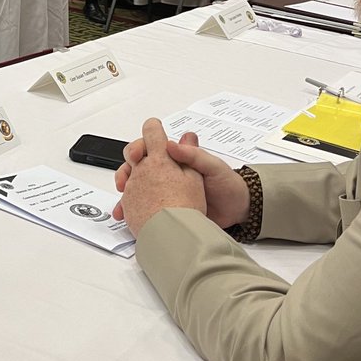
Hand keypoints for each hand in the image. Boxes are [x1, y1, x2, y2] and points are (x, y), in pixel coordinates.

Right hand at [114, 127, 249, 229]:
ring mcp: (163, 190)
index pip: (149, 146)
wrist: (238, 211)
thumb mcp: (213, 167)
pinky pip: (142, 207)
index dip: (138, 149)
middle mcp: (166, 172)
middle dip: (126, 171)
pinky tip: (127, 216)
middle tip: (124, 182)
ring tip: (122, 205)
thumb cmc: (228, 185)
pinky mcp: (164, 207)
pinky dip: (132, 211)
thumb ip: (194, 155)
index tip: (136, 157)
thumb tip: (170, 144)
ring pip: (136, 187)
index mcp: (176, 158)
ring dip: (125, 194)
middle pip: (136, 166)